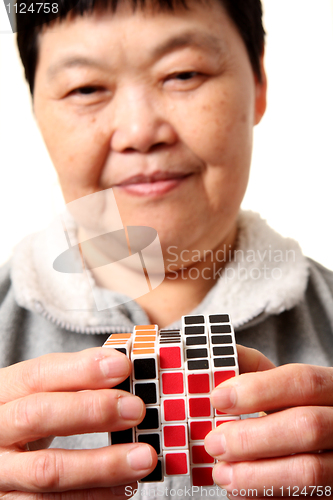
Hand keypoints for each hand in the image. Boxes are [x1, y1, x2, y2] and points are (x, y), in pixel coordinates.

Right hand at [0, 348, 156, 498]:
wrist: (0, 451)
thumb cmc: (29, 414)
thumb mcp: (40, 391)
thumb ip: (75, 379)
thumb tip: (121, 367)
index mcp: (3, 392)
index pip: (37, 374)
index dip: (81, 370)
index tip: (122, 367)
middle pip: (36, 416)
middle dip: (91, 411)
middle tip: (135, 410)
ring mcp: (0, 471)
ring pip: (47, 471)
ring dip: (102, 465)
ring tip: (143, 457)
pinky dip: (94, 496)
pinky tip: (124, 485)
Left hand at [205, 345, 332, 497]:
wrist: (322, 444)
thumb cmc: (294, 408)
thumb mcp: (280, 383)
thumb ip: (253, 368)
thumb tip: (219, 359)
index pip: (303, 381)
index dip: (259, 389)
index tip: (218, 399)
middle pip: (307, 426)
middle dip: (252, 437)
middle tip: (214, 442)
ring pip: (310, 471)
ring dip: (256, 474)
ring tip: (222, 472)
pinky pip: (306, 499)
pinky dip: (267, 495)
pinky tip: (241, 489)